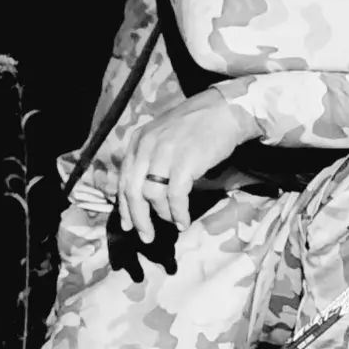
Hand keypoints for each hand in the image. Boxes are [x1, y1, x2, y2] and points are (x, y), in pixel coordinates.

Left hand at [118, 87, 252, 242]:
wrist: (224, 111)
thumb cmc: (198, 125)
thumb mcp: (164, 135)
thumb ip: (151, 157)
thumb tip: (146, 190)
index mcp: (139, 141)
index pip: (124, 179)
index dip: (124, 206)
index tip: (128, 225)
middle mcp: (147, 147)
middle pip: (133, 191)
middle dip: (138, 218)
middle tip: (146, 236)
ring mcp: (165, 154)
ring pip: (151, 195)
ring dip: (162, 215)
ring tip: (173, 223)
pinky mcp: (184, 163)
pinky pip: (175, 196)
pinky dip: (178, 212)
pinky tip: (183, 220)